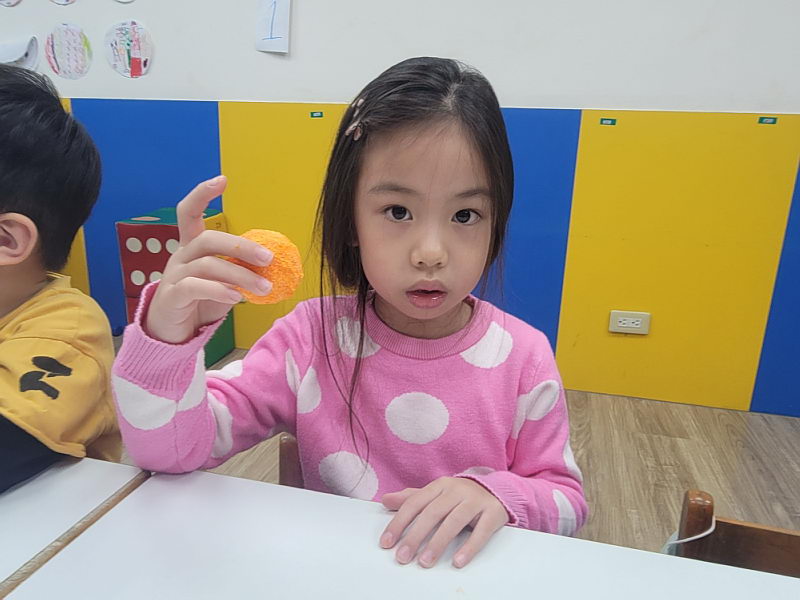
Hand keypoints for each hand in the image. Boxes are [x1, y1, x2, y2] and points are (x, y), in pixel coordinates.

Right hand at [145, 175, 273, 343]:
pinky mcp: (171, 297)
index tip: (222, 180)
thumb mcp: (224, 283)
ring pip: (207, 265)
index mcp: (191, 247)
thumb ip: (240, 271)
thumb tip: (274, 266)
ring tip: (264, 288)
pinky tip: (236, 298)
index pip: (189, 212)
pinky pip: (194, 287)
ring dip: (240, 276)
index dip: (202, 194)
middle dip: (241, 246)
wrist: (171, 334)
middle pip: (208, 239)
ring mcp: (173, 276)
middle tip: (269, 259)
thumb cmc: (200, 303)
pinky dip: (218, 290)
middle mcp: (180, 256)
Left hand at [379, 477, 508, 568]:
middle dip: (415, 536)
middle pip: (432, 513)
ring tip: (425, 562)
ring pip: (454, 522)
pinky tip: (458, 561)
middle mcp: (456, 490)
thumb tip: (385, 500)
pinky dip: (469, 547)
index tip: (387, 543)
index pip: (415, 503)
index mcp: (439, 485)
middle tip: (402, 557)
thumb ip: (411, 498)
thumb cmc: (459, 496)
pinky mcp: (493, 513)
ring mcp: (475, 501)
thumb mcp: (436, 494)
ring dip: (438, 543)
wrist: (496, 490)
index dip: (399, 523)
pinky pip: (481, 532)